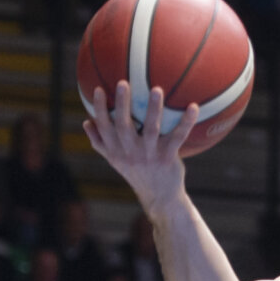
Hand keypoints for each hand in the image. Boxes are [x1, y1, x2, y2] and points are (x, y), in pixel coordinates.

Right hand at [82, 80, 198, 215]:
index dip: (100, 109)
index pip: (104, 128)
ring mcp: (150, 155)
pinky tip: (193, 106)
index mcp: (116, 151)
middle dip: (122, 104)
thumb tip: (86, 121)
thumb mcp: (115, 161)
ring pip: (150, 129)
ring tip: (156, 89)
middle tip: (123, 82)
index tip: (99, 89)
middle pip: (123, 126)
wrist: (160, 198)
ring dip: (153, 109)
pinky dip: (186, 122)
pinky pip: (178, 137)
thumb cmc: (137, 174)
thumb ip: (100, 142)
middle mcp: (130, 153)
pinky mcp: (167, 158)